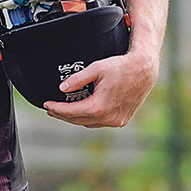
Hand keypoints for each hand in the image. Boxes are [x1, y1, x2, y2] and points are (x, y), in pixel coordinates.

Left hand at [43, 49, 158, 128]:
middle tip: (51, 109)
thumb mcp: (96, 68)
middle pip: (78, 120)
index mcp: (99, 107)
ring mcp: (116, 121)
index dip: (56, 109)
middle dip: (63, 115)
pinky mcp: (122, 120)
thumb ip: (77, 79)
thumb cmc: (121, 66)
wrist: (144, 70)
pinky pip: (100, 123)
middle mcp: (108, 118)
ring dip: (76, 118)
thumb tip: (62, 88)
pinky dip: (89, 118)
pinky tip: (83, 112)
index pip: (71, 112)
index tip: (46, 105)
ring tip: (64, 111)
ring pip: (89, 123)